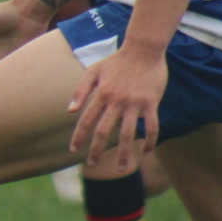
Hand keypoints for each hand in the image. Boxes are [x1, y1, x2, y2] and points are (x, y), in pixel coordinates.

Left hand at [68, 40, 167, 173]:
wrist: (143, 50)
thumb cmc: (116, 61)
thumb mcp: (93, 71)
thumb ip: (80, 90)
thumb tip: (70, 111)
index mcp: (101, 94)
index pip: (86, 120)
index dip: (78, 137)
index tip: (73, 151)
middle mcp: (116, 101)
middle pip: (104, 131)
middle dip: (97, 150)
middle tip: (91, 164)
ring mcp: (135, 103)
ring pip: (129, 134)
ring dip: (125, 154)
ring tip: (122, 170)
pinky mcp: (151, 103)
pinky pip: (151, 126)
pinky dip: (149, 141)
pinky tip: (146, 152)